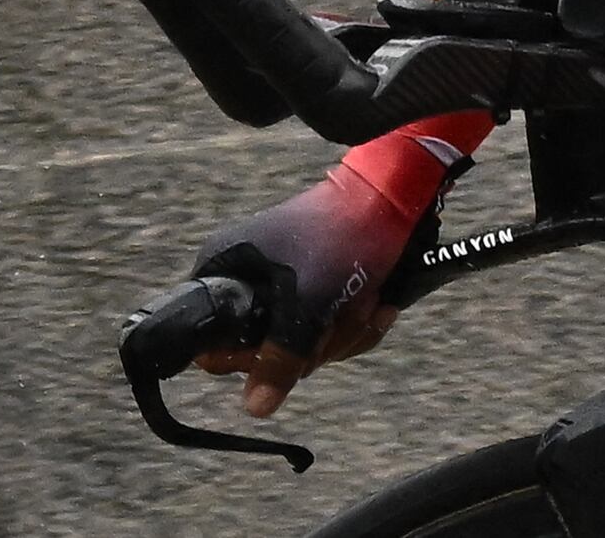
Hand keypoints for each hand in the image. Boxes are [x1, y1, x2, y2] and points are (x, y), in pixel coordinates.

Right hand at [189, 163, 422, 415]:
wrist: (394, 197)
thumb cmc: (341, 238)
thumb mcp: (309, 302)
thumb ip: (280, 357)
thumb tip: (255, 407)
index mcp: (224, 270)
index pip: (211, 343)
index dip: (246, 357)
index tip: (281, 347)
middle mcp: (245, 278)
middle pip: (263, 352)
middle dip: (312, 345)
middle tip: (338, 317)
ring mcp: (282, 286)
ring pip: (302, 346)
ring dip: (340, 334)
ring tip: (363, 301)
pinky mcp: (314, 290)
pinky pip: (326, 332)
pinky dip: (353, 324)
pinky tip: (375, 303)